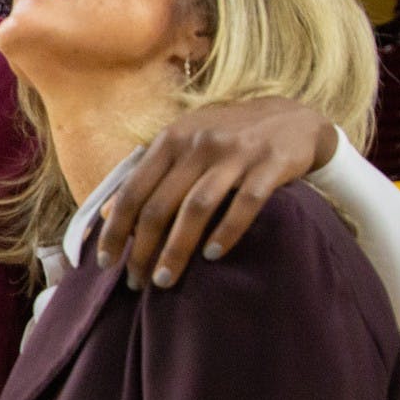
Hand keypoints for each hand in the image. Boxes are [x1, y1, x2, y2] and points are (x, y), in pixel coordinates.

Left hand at [97, 97, 336, 289]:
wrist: (294, 117)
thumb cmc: (227, 137)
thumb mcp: (184, 143)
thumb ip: (148, 174)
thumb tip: (105, 214)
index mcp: (170, 140)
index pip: (132, 191)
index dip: (115, 229)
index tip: (105, 261)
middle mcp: (199, 144)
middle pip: (160, 206)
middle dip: (143, 250)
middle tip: (137, 282)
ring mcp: (236, 153)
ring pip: (196, 208)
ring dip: (177, 249)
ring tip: (165, 280)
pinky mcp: (271, 165)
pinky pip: (246, 204)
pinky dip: (226, 232)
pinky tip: (212, 256)